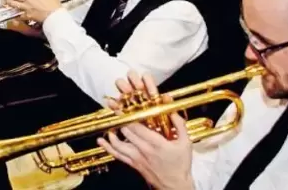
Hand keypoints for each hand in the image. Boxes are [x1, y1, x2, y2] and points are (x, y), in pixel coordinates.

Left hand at [96, 71, 194, 189]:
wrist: (175, 185)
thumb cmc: (180, 164)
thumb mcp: (185, 143)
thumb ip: (180, 125)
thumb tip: (172, 111)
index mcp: (157, 143)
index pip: (138, 126)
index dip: (129, 116)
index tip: (123, 106)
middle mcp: (144, 150)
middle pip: (126, 132)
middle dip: (120, 120)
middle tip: (114, 109)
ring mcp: (137, 158)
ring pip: (118, 144)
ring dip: (111, 133)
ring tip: (108, 124)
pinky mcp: (133, 164)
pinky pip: (118, 155)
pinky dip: (108, 147)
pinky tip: (102, 141)